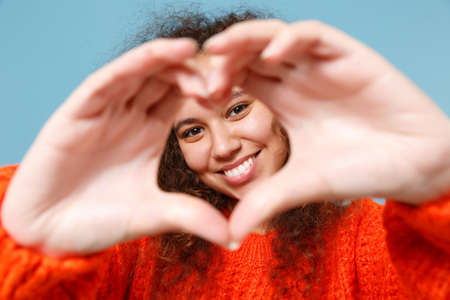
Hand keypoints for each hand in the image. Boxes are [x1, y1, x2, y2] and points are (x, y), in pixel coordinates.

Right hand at [1, 38, 228, 256]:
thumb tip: (234, 238)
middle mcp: (130, 115)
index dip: (208, 89)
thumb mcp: (155, 214)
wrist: (50, 234)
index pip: (182, 97)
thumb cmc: (99, 222)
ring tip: (199, 56)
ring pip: (142, 70)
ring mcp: (106, 109)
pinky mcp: (81, 108)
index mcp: (149, 133)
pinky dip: (141, 61)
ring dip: (171, 61)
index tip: (233, 94)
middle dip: (195, 73)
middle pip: (167, 78)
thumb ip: (192, 216)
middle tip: (222, 78)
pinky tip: (170, 52)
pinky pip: (113, 76)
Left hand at [204, 20, 449, 242]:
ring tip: (219, 54)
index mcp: (280, 106)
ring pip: (271, 37)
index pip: (236, 83)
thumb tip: (231, 235)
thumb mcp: (303, 185)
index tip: (196, 103)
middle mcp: (294, 81)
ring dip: (243, 41)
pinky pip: (312, 34)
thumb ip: (266, 201)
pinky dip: (289, 39)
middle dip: (220, 63)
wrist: (413, 166)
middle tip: (202, 82)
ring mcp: (317, 65)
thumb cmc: (359, 172)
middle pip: (246, 56)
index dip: (213, 87)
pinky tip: (271, 55)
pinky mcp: (346, 55)